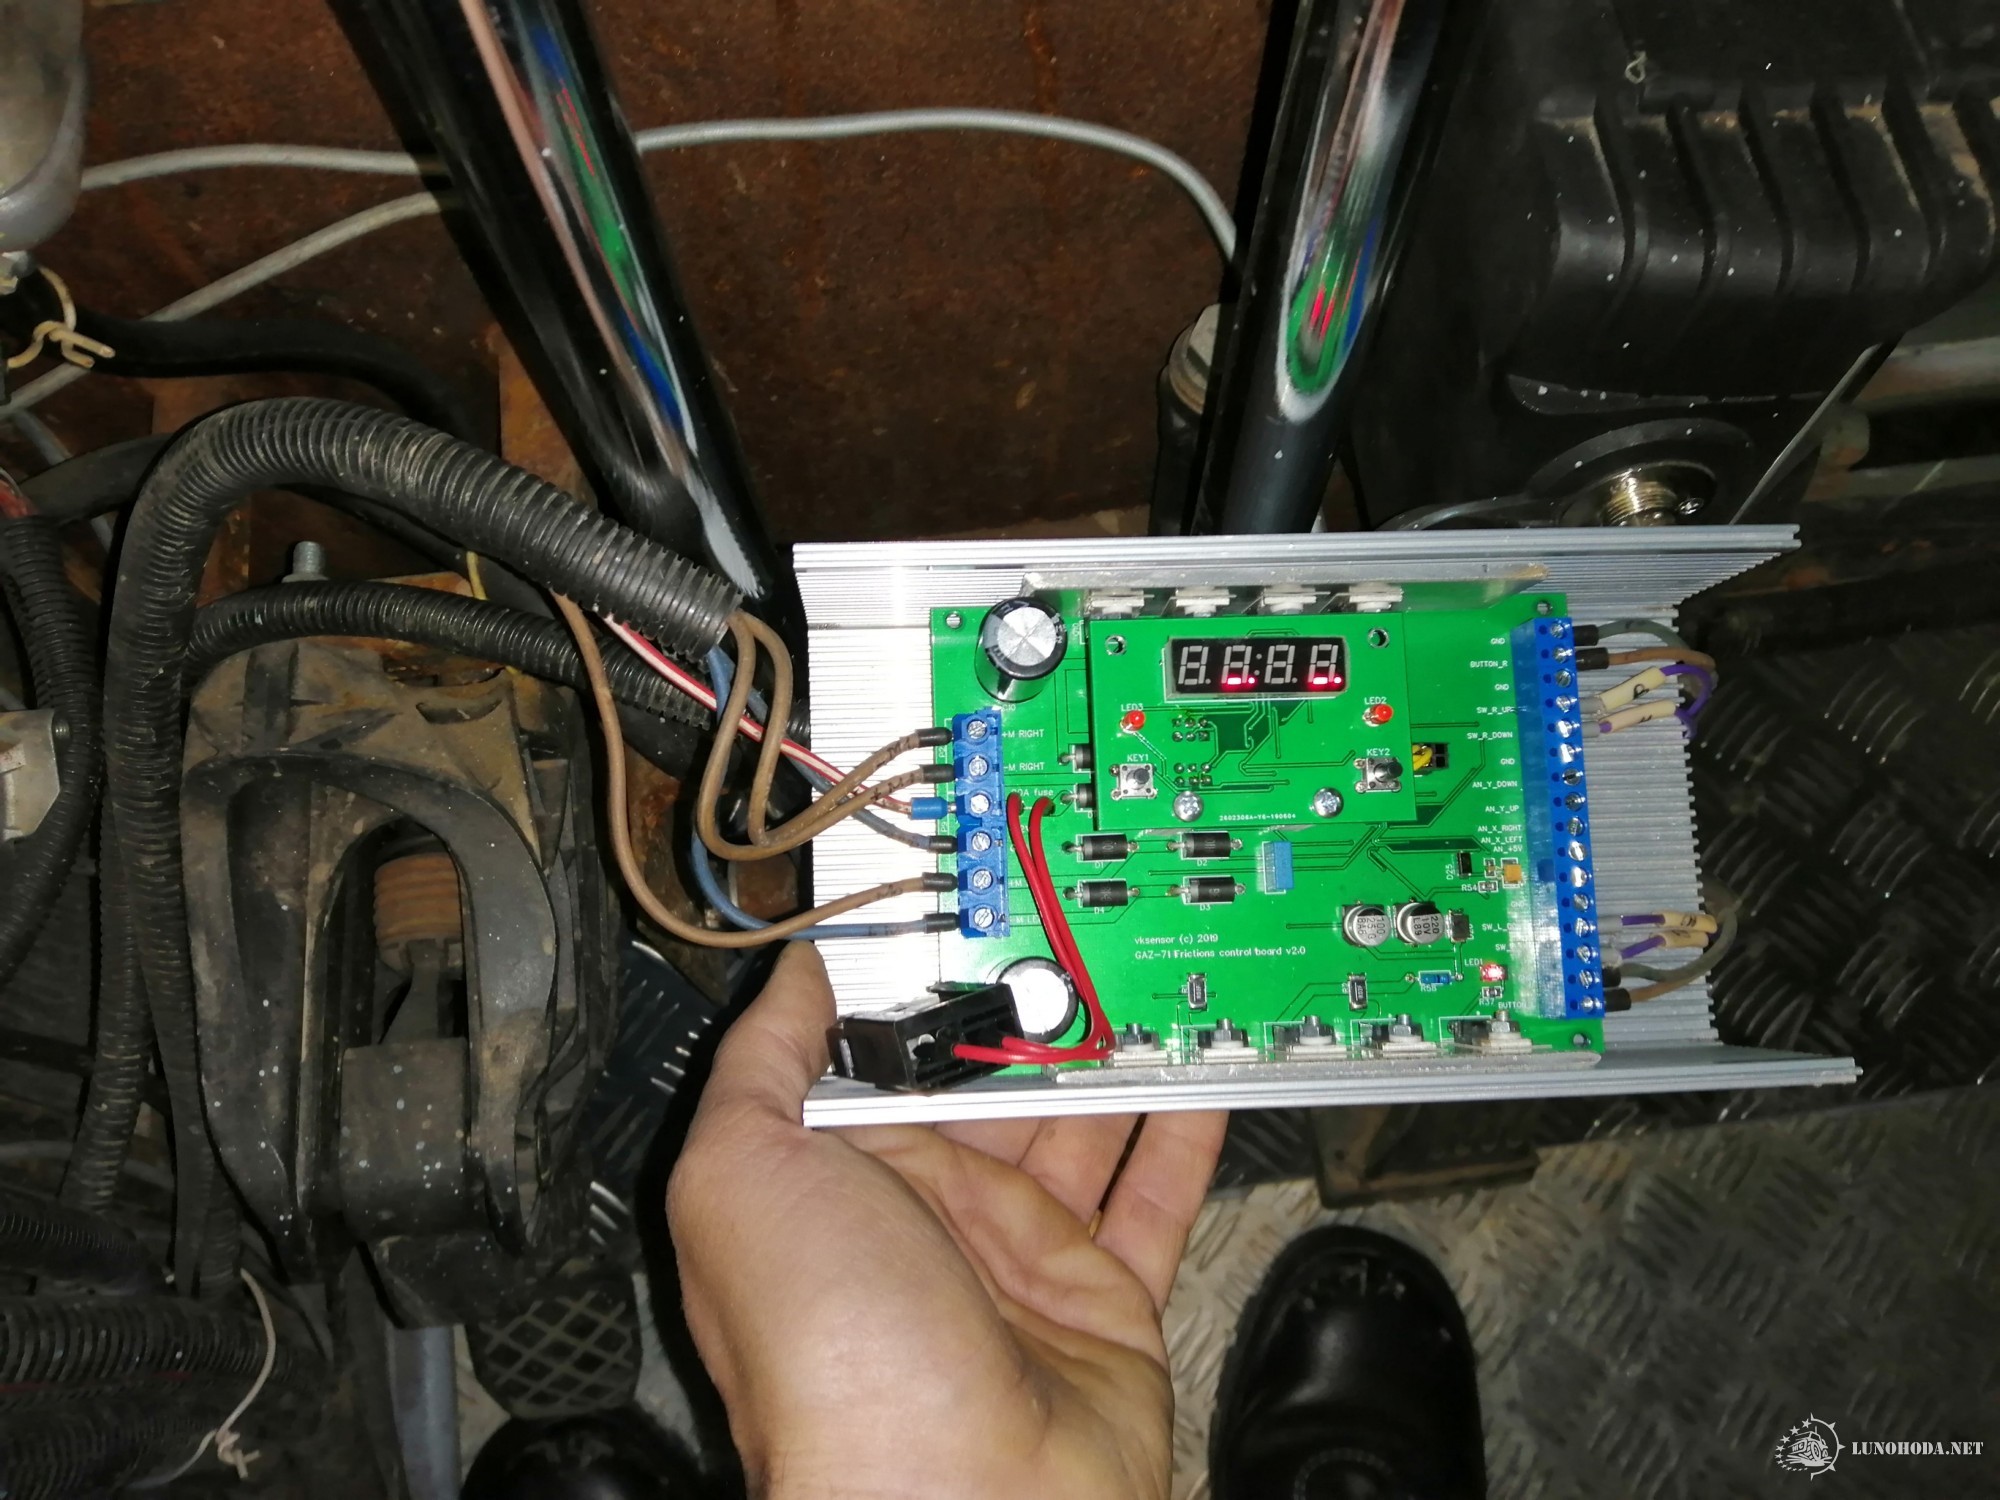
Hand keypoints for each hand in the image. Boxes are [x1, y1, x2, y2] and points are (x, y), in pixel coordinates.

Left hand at [667, 943, 1226, 1499]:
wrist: (956, 1498)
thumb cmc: (830, 1358)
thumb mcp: (740, 1176)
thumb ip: (762, 1062)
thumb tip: (791, 972)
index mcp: (837, 1182)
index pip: (882, 1051)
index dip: (922, 978)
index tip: (965, 907)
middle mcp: (928, 1216)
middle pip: (992, 1082)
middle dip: (1029, 1008)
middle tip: (1075, 927)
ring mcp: (1020, 1259)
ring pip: (1080, 1127)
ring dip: (1113, 1053)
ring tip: (1146, 975)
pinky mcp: (1106, 1301)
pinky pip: (1155, 1200)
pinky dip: (1185, 1134)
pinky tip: (1200, 1072)